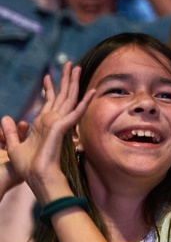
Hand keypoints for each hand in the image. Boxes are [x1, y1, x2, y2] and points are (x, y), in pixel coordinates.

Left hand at [0, 63, 91, 198]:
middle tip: (70, 64)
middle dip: (65, 79)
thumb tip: (5, 118)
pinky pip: (76, 112)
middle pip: (62, 96)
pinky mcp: (63, 128)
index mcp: (43, 125)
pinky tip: (91, 91)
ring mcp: (60, 124)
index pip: (49, 102)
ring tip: (77, 67)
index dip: (49, 89)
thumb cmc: (27, 167)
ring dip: (73, 82)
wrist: (36, 177)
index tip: (48, 76)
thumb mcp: (13, 146)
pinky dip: (84, 101)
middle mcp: (53, 121)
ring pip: (69, 98)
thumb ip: (10, 131)